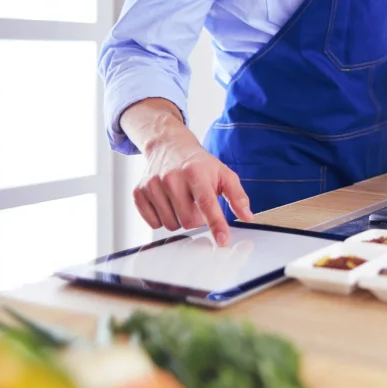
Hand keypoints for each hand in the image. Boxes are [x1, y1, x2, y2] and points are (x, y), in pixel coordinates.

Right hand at [133, 126, 253, 245]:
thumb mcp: (223, 174)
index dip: (216, 224)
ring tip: (183, 201)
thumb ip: (237, 196)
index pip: (207, 203)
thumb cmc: (199, 164)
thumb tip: (247, 217)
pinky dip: (163, 219)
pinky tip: (168, 203)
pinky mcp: (138, 192)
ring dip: (180, 219)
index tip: (222, 241)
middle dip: (197, 219)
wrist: (169, 147)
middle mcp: (171, 178)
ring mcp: (152, 185)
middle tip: (198, 203)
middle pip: (188, 220)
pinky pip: (153, 223)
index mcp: (195, 172)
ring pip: (171, 224)